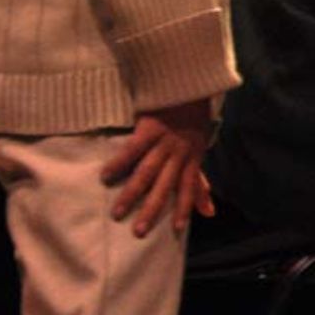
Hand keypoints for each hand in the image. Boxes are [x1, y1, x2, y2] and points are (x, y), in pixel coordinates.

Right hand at [101, 99, 215, 236]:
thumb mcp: (199, 150)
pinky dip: (120, 162)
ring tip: (117, 212)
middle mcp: (180, 151)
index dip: (184, 207)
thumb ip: (200, 183)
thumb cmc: (192, 120)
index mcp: (193, 156)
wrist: (189, 82)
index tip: (176, 230)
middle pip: (165, 185)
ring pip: (148, 171)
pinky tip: (105, 176)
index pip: (188, 187)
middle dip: (153, 209)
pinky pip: (133, 148)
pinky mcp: (150, 127)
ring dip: (133, 193)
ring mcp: (165, 140)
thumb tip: (209, 213)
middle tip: (139, 231)